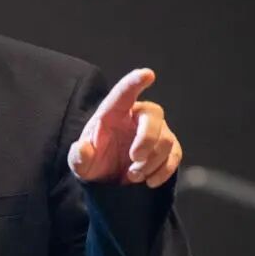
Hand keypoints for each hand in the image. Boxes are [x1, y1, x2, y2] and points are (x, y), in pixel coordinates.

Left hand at [67, 68, 181, 187]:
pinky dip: (164, 170)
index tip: (148, 74)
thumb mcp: (80, 163)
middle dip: (147, 139)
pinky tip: (149, 181)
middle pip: (154, 115)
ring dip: (151, 161)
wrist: (109, 179)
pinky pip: (175, 154)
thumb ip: (79, 156)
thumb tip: (83, 149)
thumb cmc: (94, 162)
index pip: (124, 92)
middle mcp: (136, 116)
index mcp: (113, 112)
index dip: (136, 82)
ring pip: (166, 139)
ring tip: (133, 176)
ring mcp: (155, 131)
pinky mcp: (167, 148)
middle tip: (135, 160)